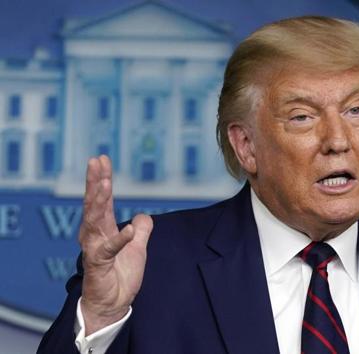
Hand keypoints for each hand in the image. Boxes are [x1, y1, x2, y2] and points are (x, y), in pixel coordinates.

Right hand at [78, 155, 152, 334]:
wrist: (113, 303)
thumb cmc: (120, 276)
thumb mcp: (137, 248)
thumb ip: (141, 230)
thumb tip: (143, 216)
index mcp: (103, 229)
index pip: (103, 199)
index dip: (102, 179)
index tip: (101, 159)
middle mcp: (95, 235)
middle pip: (94, 204)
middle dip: (95, 182)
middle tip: (95, 162)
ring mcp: (94, 249)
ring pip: (94, 220)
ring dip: (100, 201)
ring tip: (105, 184)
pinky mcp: (99, 265)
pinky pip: (109, 249)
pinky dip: (120, 239)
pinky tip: (128, 229)